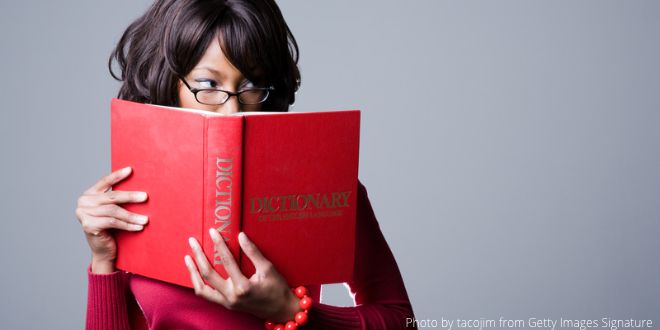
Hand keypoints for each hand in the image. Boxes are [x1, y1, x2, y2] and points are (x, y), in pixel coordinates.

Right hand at [75, 166, 148, 272]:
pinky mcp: (88, 226)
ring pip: (114, 211)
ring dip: (132, 216)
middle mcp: (83, 202)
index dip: (117, 176)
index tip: (131, 170)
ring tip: (145, 219)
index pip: (105, 182)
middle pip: (112, 197)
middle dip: (130, 197)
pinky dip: (128, 225)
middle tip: (145, 197)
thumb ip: (117, 199)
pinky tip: (138, 227)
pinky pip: (113, 222)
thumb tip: (139, 187)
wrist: (103, 251)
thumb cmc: (112, 228)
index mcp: (89, 194)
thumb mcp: (113, 210)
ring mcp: (83, 214)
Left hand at [185, 229, 299, 322]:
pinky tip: (196, 273)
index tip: (213, 231)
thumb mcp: (268, 269)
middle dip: (198, 256)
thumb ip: (253, 252)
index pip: (226, 261)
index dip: (218, 244)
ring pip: (201, 289)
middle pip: (207, 274)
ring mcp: (227, 302)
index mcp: (242, 287)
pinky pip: (207, 295)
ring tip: (188, 258)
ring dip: (193, 273)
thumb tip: (241, 236)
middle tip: (192, 242)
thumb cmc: (277, 289)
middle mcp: (231, 296)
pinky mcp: (226, 305)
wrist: (281, 310)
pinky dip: (199, 283)